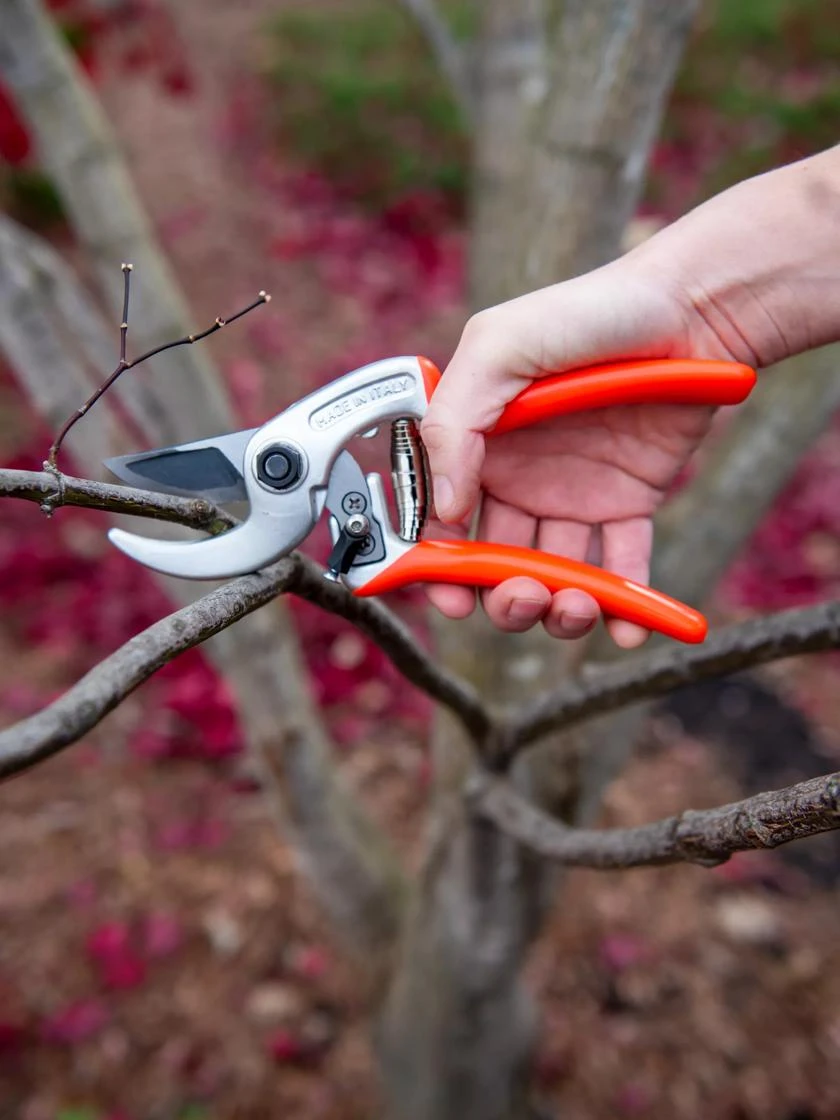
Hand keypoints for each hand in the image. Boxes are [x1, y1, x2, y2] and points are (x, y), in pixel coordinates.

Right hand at [420, 255, 739, 647]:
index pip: (443, 519)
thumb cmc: (588, 313)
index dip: (440, 565)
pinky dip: (626, 604)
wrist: (691, 309)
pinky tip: (628, 627)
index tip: (450, 596)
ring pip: (555, 573)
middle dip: (504, 594)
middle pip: (497, 560)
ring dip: (560, 607)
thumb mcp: (499, 347)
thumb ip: (453, 423)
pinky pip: (622, 564)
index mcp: (477, 444)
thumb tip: (443, 508)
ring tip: (577, 605)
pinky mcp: (628, 501)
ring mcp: (573, 493)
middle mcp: (519, 477)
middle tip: (522, 596)